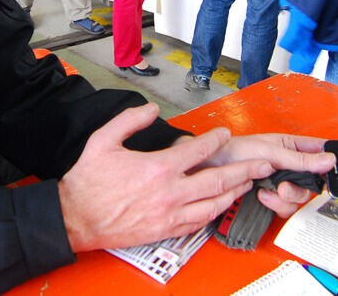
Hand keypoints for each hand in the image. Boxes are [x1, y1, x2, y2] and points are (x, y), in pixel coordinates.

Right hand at [57, 104, 273, 251]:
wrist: (74, 218)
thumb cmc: (87, 181)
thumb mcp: (104, 140)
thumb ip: (130, 120)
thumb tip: (151, 108)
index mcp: (157, 167)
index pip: (198, 150)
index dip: (216, 140)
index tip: (225, 133)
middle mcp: (169, 192)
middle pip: (217, 179)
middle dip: (244, 169)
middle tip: (263, 163)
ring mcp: (170, 213)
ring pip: (213, 203)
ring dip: (235, 191)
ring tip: (249, 183)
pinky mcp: (165, 230)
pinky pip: (199, 222)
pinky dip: (215, 211)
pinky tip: (222, 204)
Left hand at [186, 133, 335, 216]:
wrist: (206, 170)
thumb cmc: (233, 151)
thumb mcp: (269, 152)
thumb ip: (300, 158)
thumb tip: (329, 159)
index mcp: (291, 146)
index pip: (319, 151)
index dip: (329, 159)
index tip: (336, 169)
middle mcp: (288, 165)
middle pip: (312, 182)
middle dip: (299, 187)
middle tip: (284, 187)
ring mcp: (279, 182)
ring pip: (298, 198)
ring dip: (285, 198)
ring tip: (268, 191)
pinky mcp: (269, 198)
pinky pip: (284, 208)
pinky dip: (274, 205)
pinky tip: (260, 196)